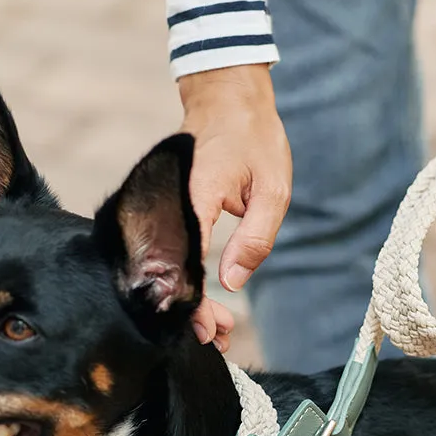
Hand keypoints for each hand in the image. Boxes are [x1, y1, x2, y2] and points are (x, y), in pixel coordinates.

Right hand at [179, 65, 291, 348]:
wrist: (225, 96)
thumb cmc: (254, 138)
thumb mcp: (272, 189)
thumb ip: (254, 238)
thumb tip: (231, 284)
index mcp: (194, 196)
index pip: (186, 259)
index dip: (193, 300)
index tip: (207, 329)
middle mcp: (169, 204)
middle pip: (169, 271)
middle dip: (191, 311)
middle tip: (219, 339)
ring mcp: (163, 207)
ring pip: (167, 266)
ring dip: (189, 302)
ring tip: (217, 330)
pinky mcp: (167, 212)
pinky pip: (171, 252)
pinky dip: (186, 281)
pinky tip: (203, 305)